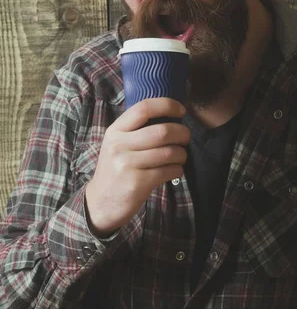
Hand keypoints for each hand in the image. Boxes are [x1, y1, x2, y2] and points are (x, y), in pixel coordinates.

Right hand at [85, 98, 189, 237]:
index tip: (181, 111)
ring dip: (182, 154)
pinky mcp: (137, 183)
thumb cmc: (115, 168)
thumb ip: (136, 129)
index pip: (144, 108)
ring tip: (180, 156)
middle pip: (162, 131)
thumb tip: (170, 115)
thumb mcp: (117, 144)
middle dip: (182, 133)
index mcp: (115, 130)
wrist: (100, 203)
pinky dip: (177, 169)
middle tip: (186, 137)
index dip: (167, 105)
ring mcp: (127, 164)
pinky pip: (168, 171)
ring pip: (168, 152)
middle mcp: (119, 145)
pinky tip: (174, 170)